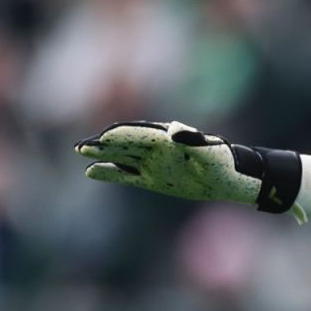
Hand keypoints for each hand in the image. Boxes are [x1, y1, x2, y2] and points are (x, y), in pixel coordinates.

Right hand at [75, 121, 300, 212]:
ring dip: (103, 154)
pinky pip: (126, 174)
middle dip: (105, 143)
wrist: (230, 180)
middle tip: (82, 145)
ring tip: (80, 150)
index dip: (123, 135)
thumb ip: (193, 140)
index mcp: (169, 139)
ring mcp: (153, 163)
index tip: (105, 137)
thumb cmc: (224, 163)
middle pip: (126, 143)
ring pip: (122, 156)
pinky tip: (91, 172)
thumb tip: (174, 129)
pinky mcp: (152, 177)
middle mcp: (157, 148)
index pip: (141, 135)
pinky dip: (110, 173)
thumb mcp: (212, 153)